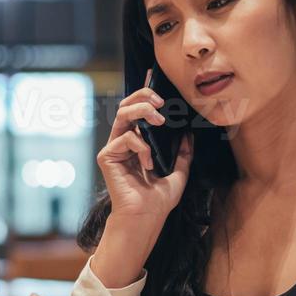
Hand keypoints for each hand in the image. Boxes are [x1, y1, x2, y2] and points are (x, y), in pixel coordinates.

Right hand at [97, 83, 194, 223]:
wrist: (147, 218)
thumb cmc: (159, 199)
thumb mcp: (179, 170)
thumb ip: (182, 151)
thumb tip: (188, 132)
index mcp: (139, 141)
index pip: (140, 110)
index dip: (145, 92)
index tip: (154, 77)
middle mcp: (124, 141)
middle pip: (127, 106)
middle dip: (143, 97)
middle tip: (160, 102)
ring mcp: (114, 148)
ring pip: (122, 116)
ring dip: (142, 112)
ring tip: (158, 120)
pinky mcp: (107, 157)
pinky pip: (125, 139)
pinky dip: (141, 147)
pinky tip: (149, 163)